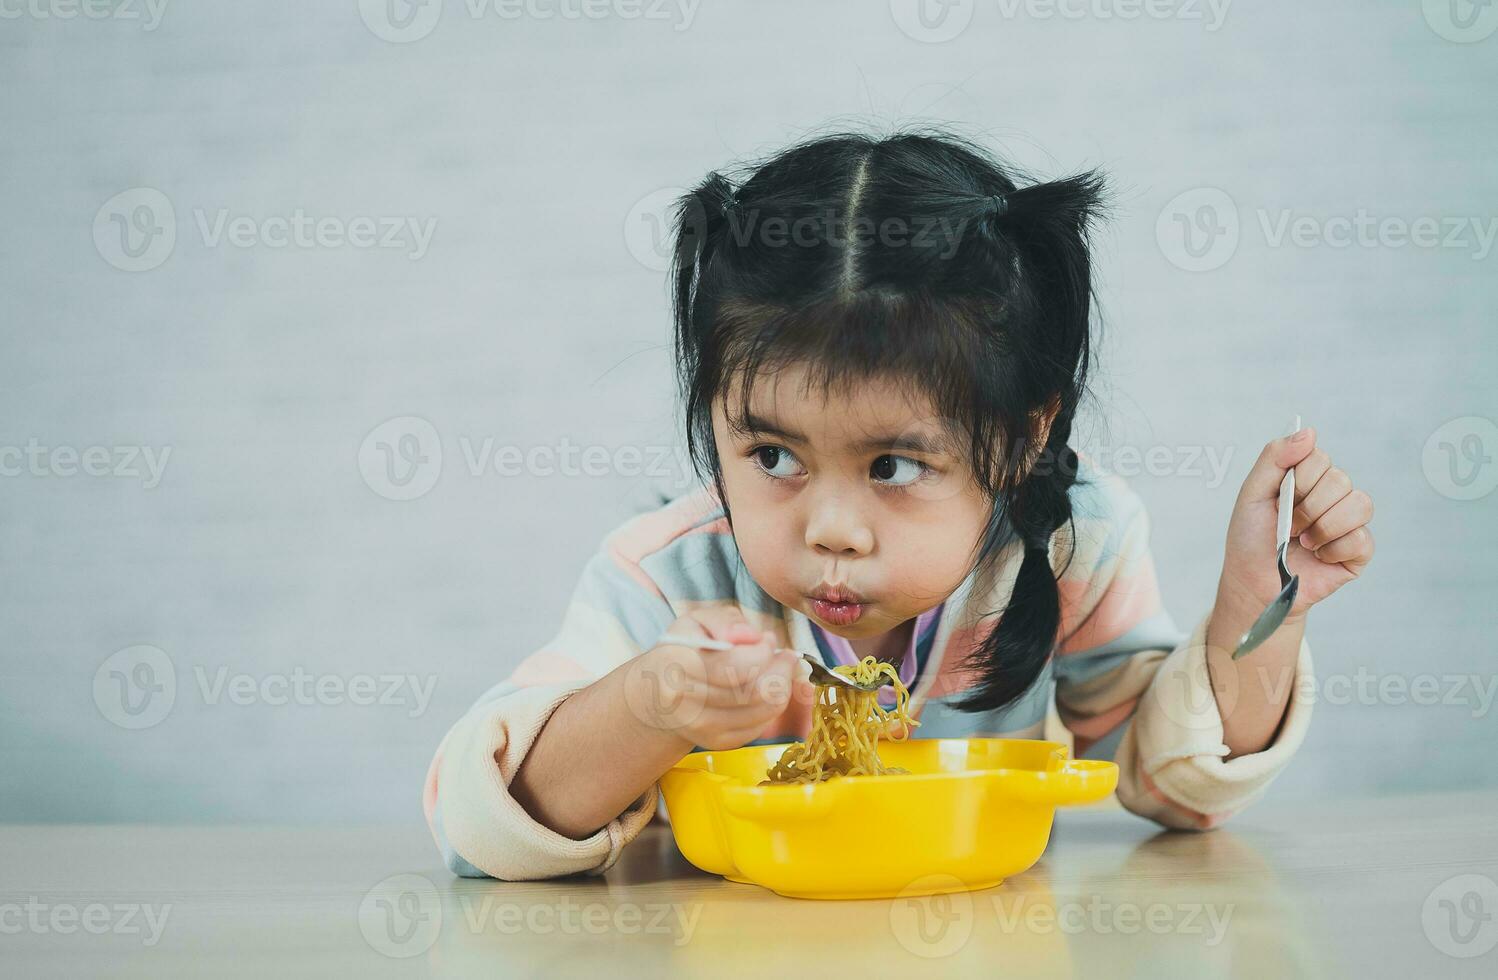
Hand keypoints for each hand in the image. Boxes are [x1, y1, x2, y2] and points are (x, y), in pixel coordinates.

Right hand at [625, 607, 813, 750]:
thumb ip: (725, 620)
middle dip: (780, 668)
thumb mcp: (696, 621)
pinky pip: (761, 724)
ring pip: (764, 709)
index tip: (767, 639)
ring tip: (777, 668)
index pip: (735, 666)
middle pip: (754, 691)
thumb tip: (751, 636)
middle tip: (783, 654)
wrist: (657, 694)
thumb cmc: (682, 650)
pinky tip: (762, 688)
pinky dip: (771, 705)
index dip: (762, 651)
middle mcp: (686, 702)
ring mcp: (701, 727)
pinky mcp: (716, 741)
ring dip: (781, 686)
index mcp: (678, 665)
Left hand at [1218, 424, 1374, 621]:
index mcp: (1307, 478)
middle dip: (1308, 508)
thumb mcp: (1252, 494)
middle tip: (1289, 528)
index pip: (1319, 458)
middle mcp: (1331, 495)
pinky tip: (1319, 557)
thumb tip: (1308, 431)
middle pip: (1340, 481)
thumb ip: (1274, 457)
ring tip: (1304, 543)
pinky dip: (1334, 550)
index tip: (1279, 500)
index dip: (1300, 480)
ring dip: (1323, 528)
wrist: (1254, 584)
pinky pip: (1362, 539)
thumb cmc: (1250, 539)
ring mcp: (1348, 522)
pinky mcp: (1358, 551)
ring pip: (1360, 505)